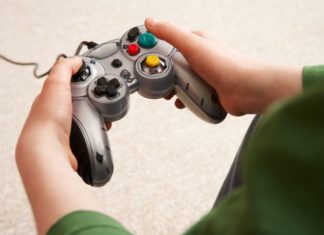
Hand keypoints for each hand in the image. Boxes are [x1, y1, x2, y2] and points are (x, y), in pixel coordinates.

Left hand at [16, 57, 105, 234]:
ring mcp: (71, 126)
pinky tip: (101, 128)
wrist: (50, 151)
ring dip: (102, 115)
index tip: (102, 78)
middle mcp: (62, 111)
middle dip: (100, 99)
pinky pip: (95, 130)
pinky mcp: (79, 139)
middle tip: (108, 98)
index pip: (77, 83)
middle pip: (88, 99)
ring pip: (93, 116)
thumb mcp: (55, 85)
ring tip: (106, 115)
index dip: (90, 79)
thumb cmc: (46, 121)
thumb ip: (65, 68)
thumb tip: (76, 60)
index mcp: (55, 96)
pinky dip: (101, 129)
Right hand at [145, 18, 302, 114]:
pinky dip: (184, 99)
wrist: (245, 90)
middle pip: (173, 64)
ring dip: (174, 89)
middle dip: (164, 74)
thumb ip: (170, 33)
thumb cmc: (225, 64)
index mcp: (197, 41)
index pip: (169, 41)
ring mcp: (204, 74)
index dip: (155, 49)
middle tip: (158, 80)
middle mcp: (200, 57)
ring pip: (180, 81)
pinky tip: (184, 102)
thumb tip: (152, 22)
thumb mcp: (192, 44)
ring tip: (171, 94)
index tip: (144, 57)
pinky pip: (190, 93)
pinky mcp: (207, 90)